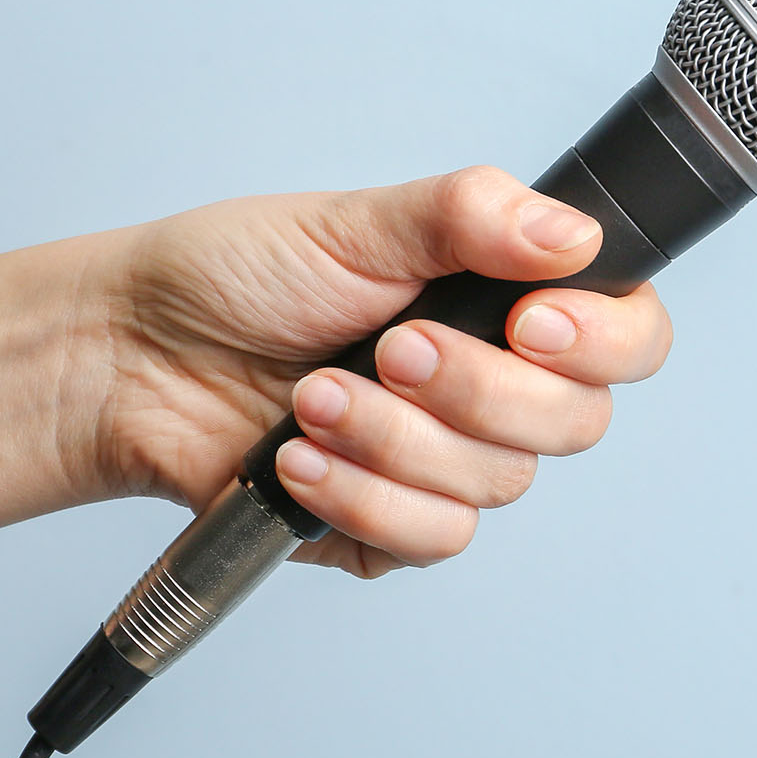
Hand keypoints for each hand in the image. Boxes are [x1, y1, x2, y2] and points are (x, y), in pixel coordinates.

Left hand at [88, 166, 672, 578]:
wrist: (129, 356)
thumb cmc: (233, 277)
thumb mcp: (354, 223)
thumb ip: (471, 217)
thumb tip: (569, 232)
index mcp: (507, 303)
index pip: (627, 336)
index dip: (605, 341)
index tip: (533, 322)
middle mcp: (494, 386)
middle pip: (574, 422)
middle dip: (477, 389)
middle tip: (389, 348)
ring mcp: (447, 461)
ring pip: (496, 485)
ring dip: (398, 441)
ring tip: (312, 397)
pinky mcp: (392, 527)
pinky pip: (431, 540)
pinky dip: (364, 498)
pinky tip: (300, 462)